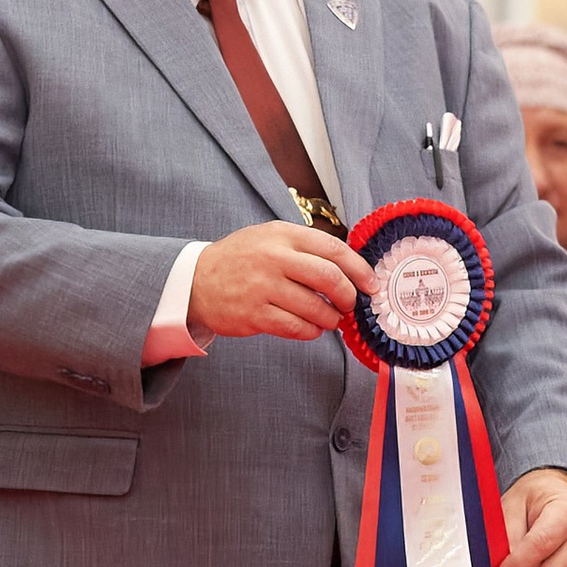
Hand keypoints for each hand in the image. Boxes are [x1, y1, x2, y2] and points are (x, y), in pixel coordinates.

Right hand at [187, 225, 376, 341]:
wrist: (195, 281)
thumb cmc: (242, 261)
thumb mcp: (271, 239)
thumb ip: (306, 248)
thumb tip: (352, 269)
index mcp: (282, 235)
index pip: (334, 249)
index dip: (359, 270)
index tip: (370, 285)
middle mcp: (273, 258)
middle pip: (330, 279)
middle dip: (348, 297)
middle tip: (350, 305)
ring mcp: (263, 287)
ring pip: (316, 307)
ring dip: (331, 319)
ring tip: (330, 319)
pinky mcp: (254, 314)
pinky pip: (297, 328)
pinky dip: (312, 331)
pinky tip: (311, 328)